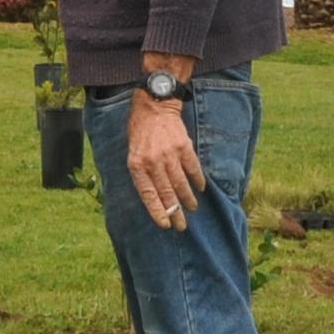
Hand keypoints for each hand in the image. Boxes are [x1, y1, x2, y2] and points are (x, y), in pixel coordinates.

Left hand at [126, 92, 204, 230]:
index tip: (165, 225)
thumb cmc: (140, 132)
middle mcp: (153, 162)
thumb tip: (154, 198)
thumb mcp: (132, 153)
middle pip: (167, 193)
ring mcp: (169, 154)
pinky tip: (200, 189)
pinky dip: (197, 180)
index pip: (148, 195)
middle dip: (175, 212)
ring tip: (192, 209)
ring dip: (188, 199)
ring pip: (181, 183)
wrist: (154, 106)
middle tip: (182, 226)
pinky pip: (192, 168)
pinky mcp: (184, 146)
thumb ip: (141, 174)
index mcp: (137, 165)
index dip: (157, 211)